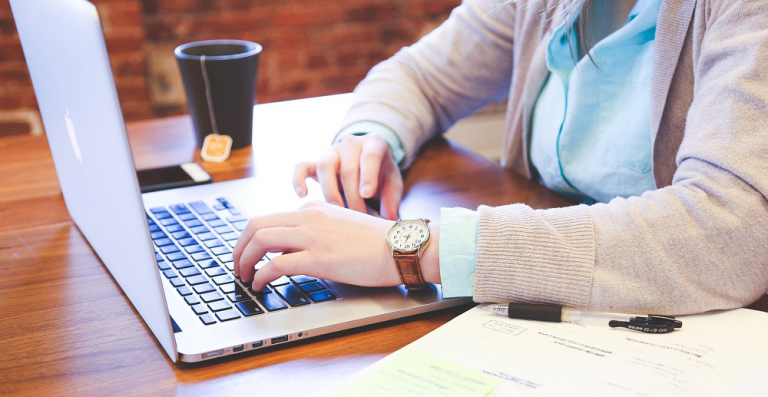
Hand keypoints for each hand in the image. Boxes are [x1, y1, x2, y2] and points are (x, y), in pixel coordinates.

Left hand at [233, 201, 440, 290]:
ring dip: (244, 260)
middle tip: (237, 266)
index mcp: (314, 209)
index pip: (270, 218)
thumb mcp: (342, 227)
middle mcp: (309, 217)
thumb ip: (318, 231)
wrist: (402, 247)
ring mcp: (313, 236)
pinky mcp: (318, 257)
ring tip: (244, 277)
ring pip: (260, 240)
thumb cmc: (378, 243)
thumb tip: (294, 250)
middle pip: (256, 224)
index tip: (249, 254)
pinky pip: (276, 264)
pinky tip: (261, 285)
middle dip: (239, 247)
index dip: (252, 239)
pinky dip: (261, 276)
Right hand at [293, 134, 402, 219]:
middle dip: (352, 195)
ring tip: (337, 211)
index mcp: (374, 143)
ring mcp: (332, 152)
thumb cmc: (382, 174)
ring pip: (325, 166)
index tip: (367, 194)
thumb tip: (390, 219)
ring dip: (330, 192)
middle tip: (358, 216)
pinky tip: (302, 195)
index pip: (370, 156)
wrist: (367, 162)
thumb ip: (392, 199)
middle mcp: (351, 144)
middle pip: (347, 168)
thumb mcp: (393, 182)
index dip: (368, 175)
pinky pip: (302, 167)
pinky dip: (299, 179)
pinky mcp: (316, 163)